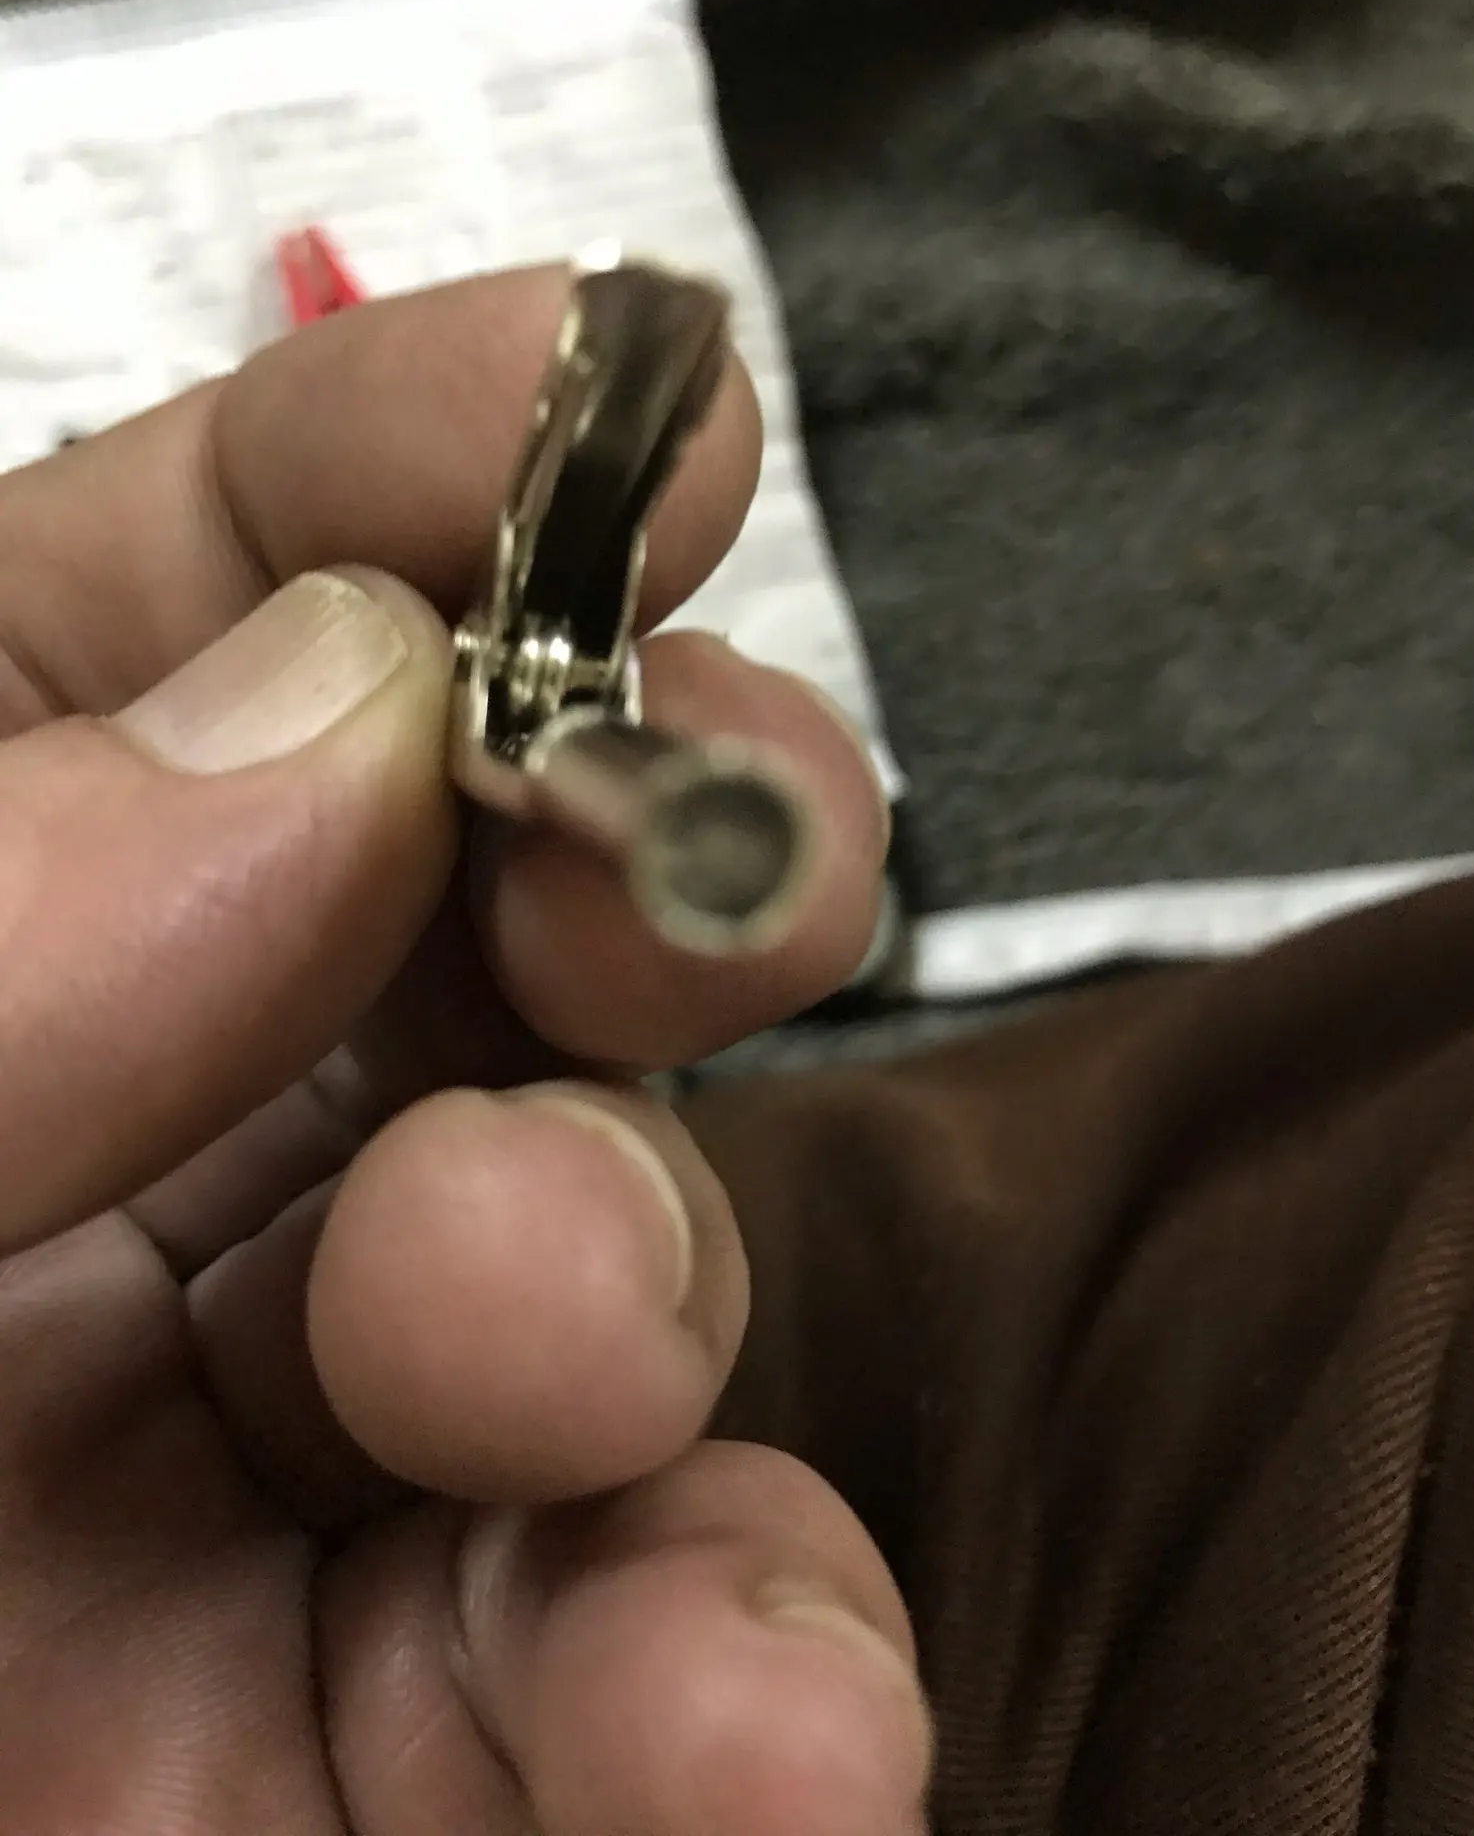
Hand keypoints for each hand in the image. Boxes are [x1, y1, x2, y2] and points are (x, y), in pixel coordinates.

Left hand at [0, 270, 927, 1832]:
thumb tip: (323, 724)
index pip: (174, 611)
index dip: (410, 474)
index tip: (631, 413)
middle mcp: (72, 1183)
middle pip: (455, 923)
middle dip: (627, 849)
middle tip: (707, 863)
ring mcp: (228, 1502)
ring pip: (588, 1291)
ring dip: (652, 1284)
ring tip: (569, 1345)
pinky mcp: (343, 1796)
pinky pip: (621, 1685)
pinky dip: (738, 1690)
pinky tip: (764, 1733)